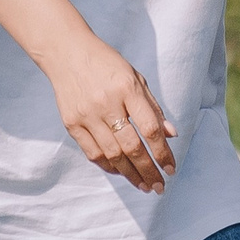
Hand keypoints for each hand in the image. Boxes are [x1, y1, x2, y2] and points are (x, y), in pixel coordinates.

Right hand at [41, 33, 176, 193]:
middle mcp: (107, 103)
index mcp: (127, 88)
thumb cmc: (107, 65)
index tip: (170, 169)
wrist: (67, 53)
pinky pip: (93, 153)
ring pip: (112, 154)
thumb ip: (152, 107)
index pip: (149, 128)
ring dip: (130, 174)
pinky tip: (121, 172)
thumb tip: (171, 135)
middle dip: (148, 170)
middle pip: (132, 146)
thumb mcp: (135, 78)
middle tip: (159, 186)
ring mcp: (87, 115)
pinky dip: (109, 166)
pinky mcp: (72, 123)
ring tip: (143, 185)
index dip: (162, 152)